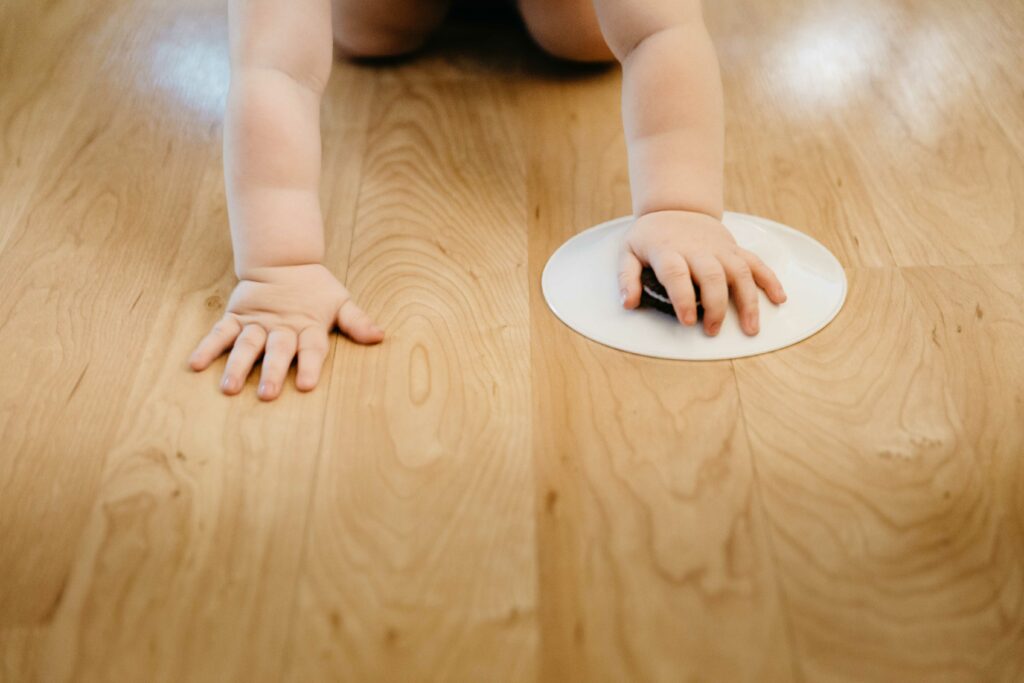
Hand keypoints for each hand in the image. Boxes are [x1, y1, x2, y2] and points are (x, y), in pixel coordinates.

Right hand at [188, 264, 382, 399]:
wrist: (283, 260)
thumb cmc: (315, 290)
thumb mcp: (340, 302)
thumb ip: (357, 322)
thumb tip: (380, 336)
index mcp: (308, 325)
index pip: (311, 347)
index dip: (310, 365)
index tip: (305, 385)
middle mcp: (282, 326)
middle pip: (277, 350)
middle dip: (273, 372)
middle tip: (267, 395)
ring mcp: (257, 322)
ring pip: (247, 345)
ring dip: (238, 366)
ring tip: (228, 388)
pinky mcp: (237, 317)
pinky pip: (220, 333)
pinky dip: (208, 347)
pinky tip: (196, 364)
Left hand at [618, 210, 786, 335]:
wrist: (675, 206)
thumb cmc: (650, 236)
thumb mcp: (629, 252)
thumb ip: (627, 278)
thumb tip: (628, 303)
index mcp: (668, 250)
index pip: (677, 274)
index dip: (683, 298)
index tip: (688, 321)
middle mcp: (697, 249)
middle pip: (712, 275)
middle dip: (716, 305)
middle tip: (712, 330)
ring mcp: (719, 248)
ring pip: (740, 271)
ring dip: (748, 300)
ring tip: (751, 328)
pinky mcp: (733, 248)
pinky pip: (756, 262)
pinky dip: (770, 279)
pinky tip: (779, 298)